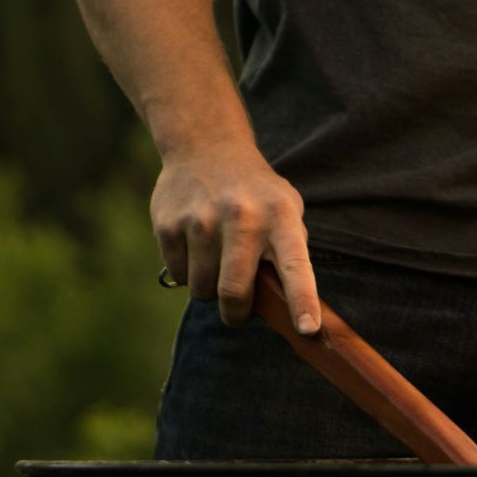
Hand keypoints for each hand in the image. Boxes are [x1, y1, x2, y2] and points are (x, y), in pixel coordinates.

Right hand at [151, 138, 320, 333]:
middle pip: (234, 292)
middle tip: (238, 313)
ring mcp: (201, 219)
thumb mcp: (285, 210)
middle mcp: (242, 217)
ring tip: (216, 259)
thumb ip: (289, 253)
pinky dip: (188, 271)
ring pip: (201, 290)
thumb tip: (291, 309)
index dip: (303, 301)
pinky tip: (195, 242)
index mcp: (280, 217)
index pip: (296, 266)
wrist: (207, 146)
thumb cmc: (256, 193)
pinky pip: (178, 275)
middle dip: (236, 313)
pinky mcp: (169, 224)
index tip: (308, 330)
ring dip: (209, 288)